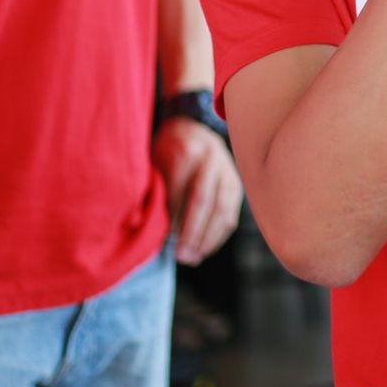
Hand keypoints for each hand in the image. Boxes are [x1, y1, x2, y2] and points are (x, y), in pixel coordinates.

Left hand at [153, 117, 243, 263]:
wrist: (193, 128)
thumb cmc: (166, 151)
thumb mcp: (155, 159)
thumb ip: (156, 186)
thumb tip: (149, 225)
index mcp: (186, 147)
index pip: (180, 187)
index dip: (171, 216)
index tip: (161, 238)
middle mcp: (211, 156)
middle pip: (203, 199)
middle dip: (191, 232)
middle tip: (180, 256)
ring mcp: (228, 170)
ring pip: (222, 209)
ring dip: (207, 238)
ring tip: (192, 258)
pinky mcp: (237, 184)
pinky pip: (231, 214)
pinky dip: (218, 235)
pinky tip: (203, 249)